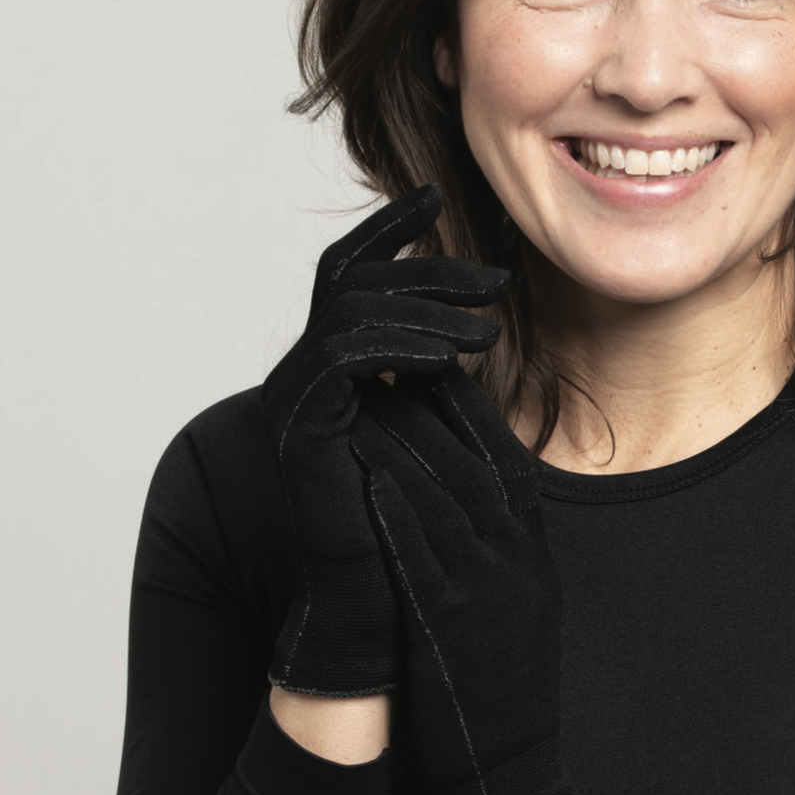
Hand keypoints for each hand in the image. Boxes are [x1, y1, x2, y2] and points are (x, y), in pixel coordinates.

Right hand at [263, 187, 508, 696]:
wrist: (378, 599)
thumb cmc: (414, 523)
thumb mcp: (439, 426)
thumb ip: (438, 369)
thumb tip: (477, 318)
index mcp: (336, 363)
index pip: (354, 271)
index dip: (390, 229)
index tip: (439, 195)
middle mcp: (306, 369)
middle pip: (355, 276)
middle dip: (427, 265)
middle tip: (497, 278)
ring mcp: (296, 393)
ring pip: (350, 307)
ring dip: (424, 307)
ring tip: (487, 327)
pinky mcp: (299, 422)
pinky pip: (342, 354)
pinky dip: (397, 344)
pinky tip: (448, 357)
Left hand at [349, 370, 617, 794]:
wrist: (515, 785)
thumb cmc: (503, 688)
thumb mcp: (511, 579)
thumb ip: (480, 510)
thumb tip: (429, 452)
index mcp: (528, 516)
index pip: (476, 413)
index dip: (422, 369)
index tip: (375, 346)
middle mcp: (512, 532)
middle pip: (448, 425)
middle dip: (391, 378)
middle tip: (338, 343)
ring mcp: (484, 569)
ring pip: (425, 464)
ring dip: (374, 419)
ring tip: (325, 386)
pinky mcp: (449, 609)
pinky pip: (410, 530)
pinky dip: (377, 487)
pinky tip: (341, 460)